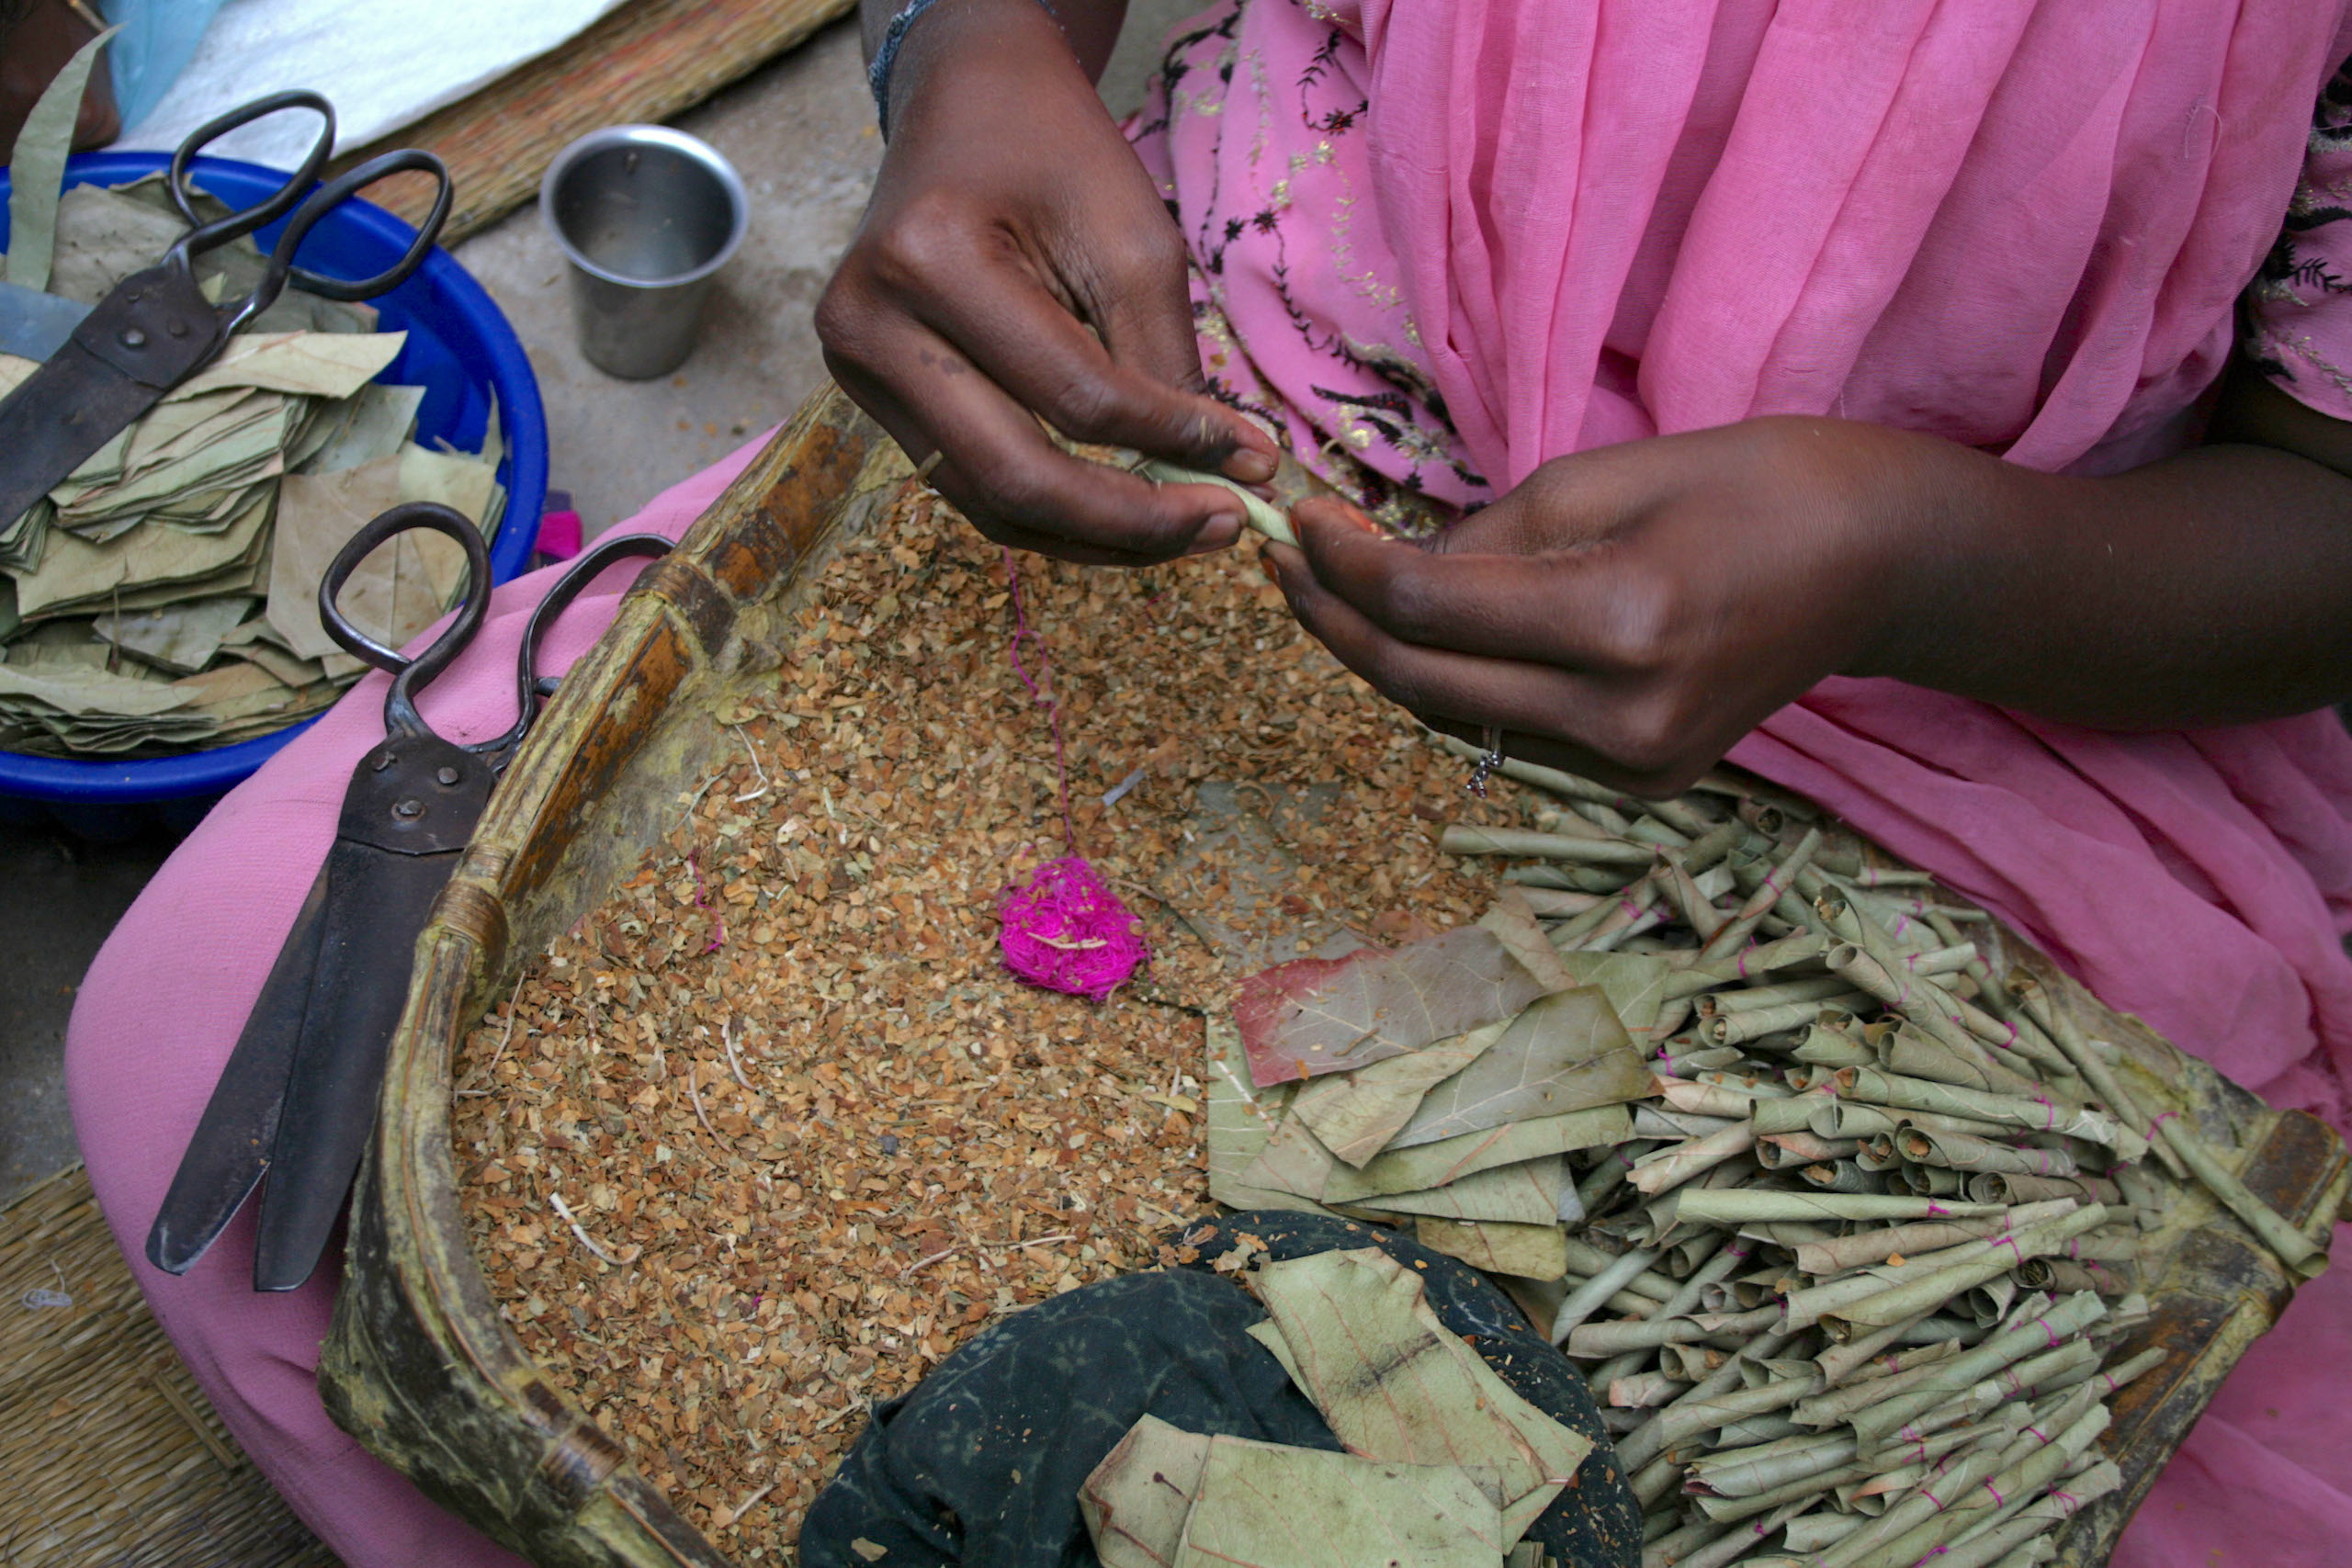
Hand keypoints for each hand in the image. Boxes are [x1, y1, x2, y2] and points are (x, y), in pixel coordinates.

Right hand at [817, 0, 1275, 564]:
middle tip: (1224, 527)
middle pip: (1015, 476)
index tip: (1253, 461)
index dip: (1171, 443)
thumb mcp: (1134, 240)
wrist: (966, 105)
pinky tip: (1124, 512)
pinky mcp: (870, 397)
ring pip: (988, 504)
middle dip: (1131, 521)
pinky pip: (970, 485)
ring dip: (1095, 536)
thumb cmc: (1055, 154)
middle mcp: (871, 326)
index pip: (1072, 397)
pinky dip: (1053, 513)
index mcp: (931, 262)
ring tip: (1186, 530)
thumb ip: (1167, 364)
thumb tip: (1226, 473)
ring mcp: (858, 370)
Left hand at [1263, 418, 1979, 794]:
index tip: (1297, 519)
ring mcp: (1634, 765)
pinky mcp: (1641, 782)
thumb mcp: (1610, 475)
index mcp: (1624, 621)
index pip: (1429, 610)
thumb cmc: (1755, 487)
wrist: (1880, 565)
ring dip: (1383, 658)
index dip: (1343, 567)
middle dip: (1334, 621)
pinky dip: (1454, 683)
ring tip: (1332, 589)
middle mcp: (1624, 717)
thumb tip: (1384, 572)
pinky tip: (1423, 632)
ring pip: (1454, 718)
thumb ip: (1487, 535)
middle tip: (1281, 561)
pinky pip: (1507, 734)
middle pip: (1421, 683)